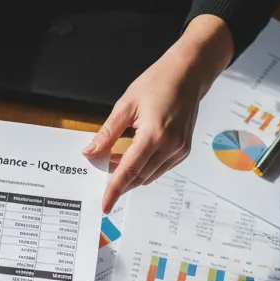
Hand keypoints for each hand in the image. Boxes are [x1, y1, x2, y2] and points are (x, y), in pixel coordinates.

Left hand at [85, 14, 233, 211]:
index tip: (104, 206)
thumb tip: (90, 152)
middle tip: (99, 170)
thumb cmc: (157, 83)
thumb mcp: (125, 106)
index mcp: (154, 135)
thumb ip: (107, 134)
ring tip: (112, 160)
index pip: (129, 171)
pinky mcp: (183, 151)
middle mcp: (170, 147)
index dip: (114, 190)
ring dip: (130, 174)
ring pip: (148, 176)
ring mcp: (179, 151)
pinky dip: (143, 169)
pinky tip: (131, 157)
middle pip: (138, 177)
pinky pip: (159, 169)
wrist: (189, 74)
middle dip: (118, 180)